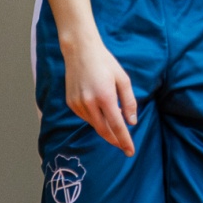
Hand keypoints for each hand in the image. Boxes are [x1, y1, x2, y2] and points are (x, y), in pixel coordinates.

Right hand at [65, 33, 137, 156]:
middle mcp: (89, 103)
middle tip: (124, 147)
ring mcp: (77, 104)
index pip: (117, 126)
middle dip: (115, 141)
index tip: (130, 151)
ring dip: (106, 129)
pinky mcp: (71, 103)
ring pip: (94, 125)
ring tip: (117, 127)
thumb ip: (129, 102)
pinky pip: (86, 117)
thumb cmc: (105, 63)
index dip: (124, 140)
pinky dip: (96, 120)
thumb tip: (132, 122)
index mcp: (105, 97)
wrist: (80, 51)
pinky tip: (103, 114)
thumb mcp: (123, 79)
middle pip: (104, 130)